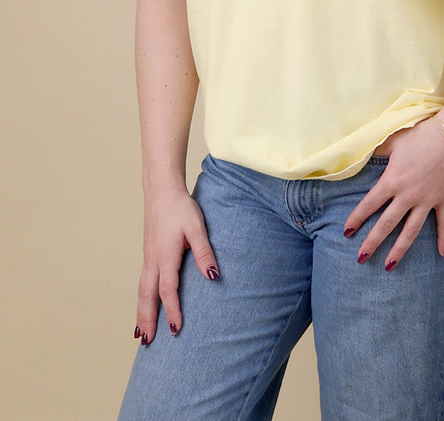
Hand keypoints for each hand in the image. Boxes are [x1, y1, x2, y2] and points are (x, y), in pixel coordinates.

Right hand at [136, 186, 218, 343]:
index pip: (168, 291)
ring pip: (141, 291)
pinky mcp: (148, 253)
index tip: (175, 330)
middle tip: (146, 343)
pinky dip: (141, 298)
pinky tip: (144, 303)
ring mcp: (148, 257)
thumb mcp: (197, 228)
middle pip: (146, 297)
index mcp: (165, 257)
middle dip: (147, 320)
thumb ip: (204, 252)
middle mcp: (153, 261)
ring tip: (140, 332)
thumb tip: (212, 275)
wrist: (161, 191)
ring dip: (140, 312)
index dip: (171, 311)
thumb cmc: (181, 208)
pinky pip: (142, 281)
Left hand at [344, 119, 443, 269]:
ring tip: (389, 266)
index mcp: (392, 181)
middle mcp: (407, 195)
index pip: (369, 204)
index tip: (347, 232)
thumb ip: (378, 150)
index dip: (356, 219)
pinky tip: (442, 255)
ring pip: (411, 231)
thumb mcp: (393, 140)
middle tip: (361, 259)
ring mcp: (427, 200)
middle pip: (386, 224)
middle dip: (372, 243)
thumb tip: (362, 152)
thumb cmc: (421, 134)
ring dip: (399, 250)